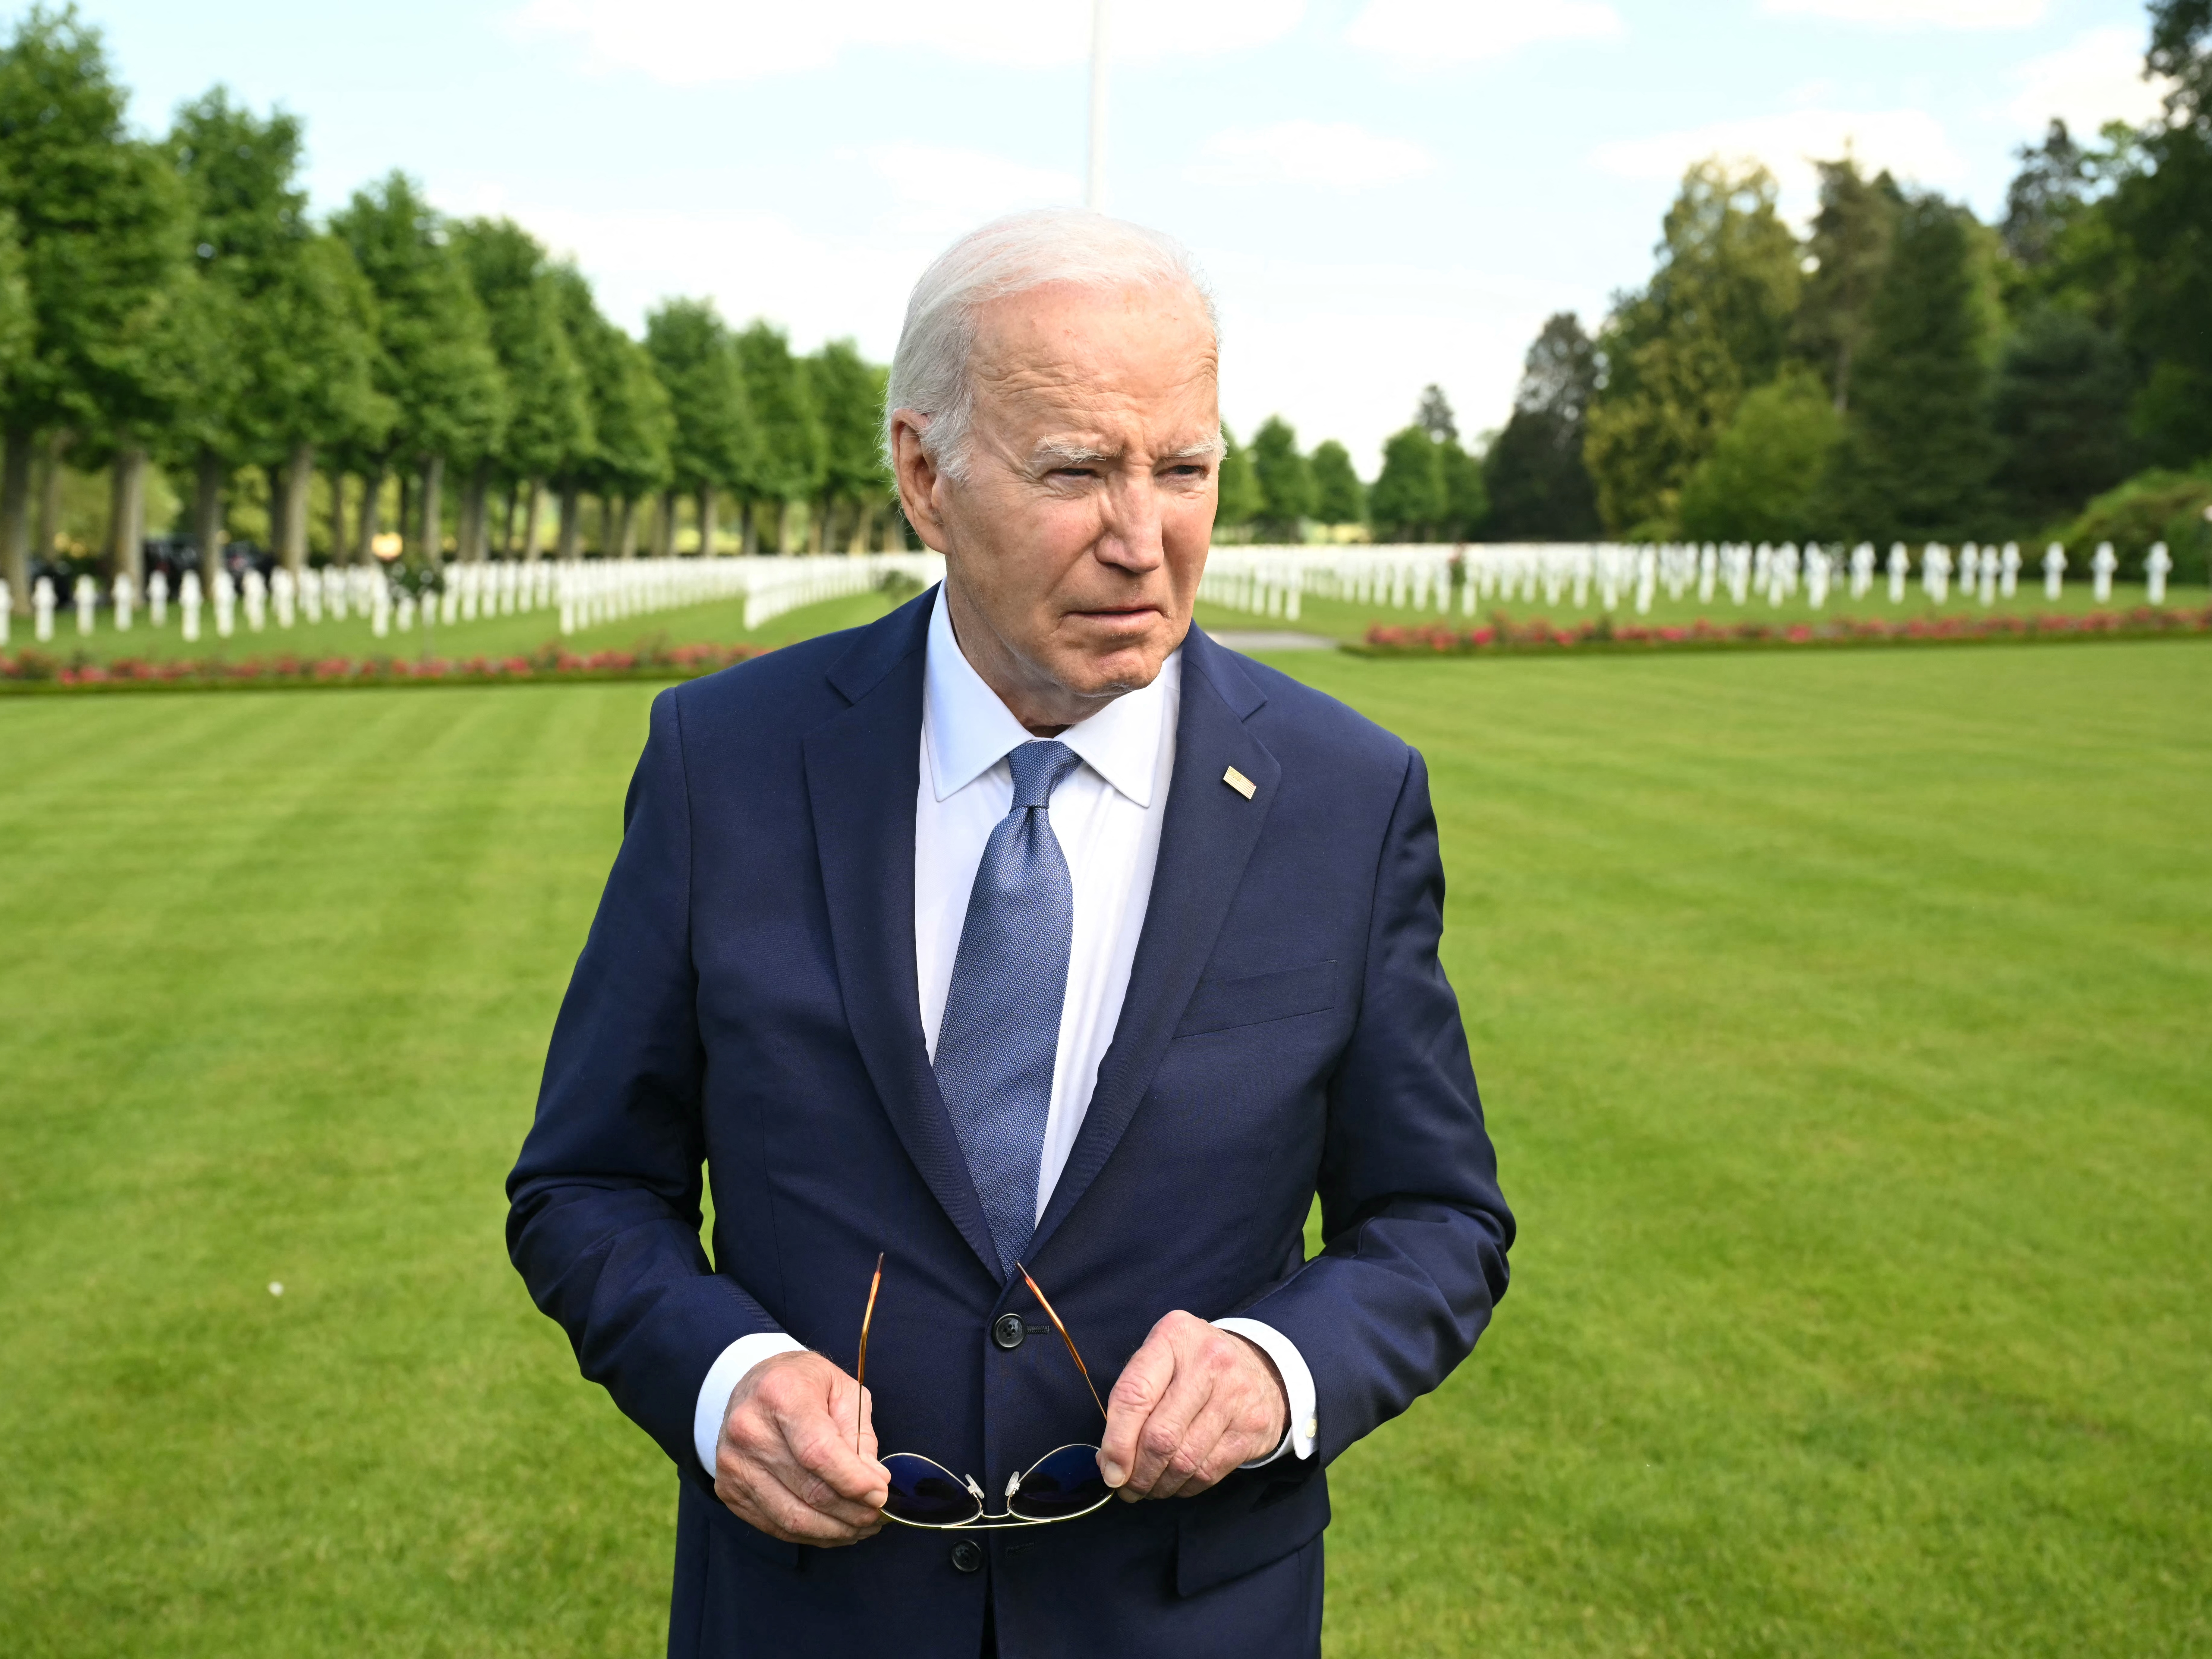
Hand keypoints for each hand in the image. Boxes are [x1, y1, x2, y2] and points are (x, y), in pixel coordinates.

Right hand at [713, 1350, 889, 1544]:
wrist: (754, 1387)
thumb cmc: (805, 1385)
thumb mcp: (843, 1391)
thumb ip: (860, 1436)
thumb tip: (875, 1482)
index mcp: (780, 1394)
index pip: (818, 1452)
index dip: (853, 1481)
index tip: (880, 1495)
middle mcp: (749, 1429)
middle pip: (808, 1490)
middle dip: (852, 1511)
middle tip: (877, 1515)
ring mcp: (734, 1463)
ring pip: (792, 1517)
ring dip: (835, 1530)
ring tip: (862, 1527)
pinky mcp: (728, 1489)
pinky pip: (775, 1526)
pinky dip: (811, 1534)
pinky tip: (834, 1528)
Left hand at [1097, 1312, 1288, 1501]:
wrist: (1262, 1367)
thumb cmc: (1195, 1366)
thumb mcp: (1161, 1361)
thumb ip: (1132, 1400)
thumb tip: (1109, 1461)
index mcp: (1174, 1336)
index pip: (1134, 1395)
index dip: (1116, 1442)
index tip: (1109, 1472)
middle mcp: (1208, 1361)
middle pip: (1161, 1435)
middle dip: (1137, 1473)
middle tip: (1126, 1489)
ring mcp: (1235, 1394)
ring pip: (1185, 1461)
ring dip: (1158, 1485)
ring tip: (1146, 1489)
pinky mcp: (1252, 1426)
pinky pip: (1209, 1472)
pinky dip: (1184, 1487)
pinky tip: (1174, 1484)